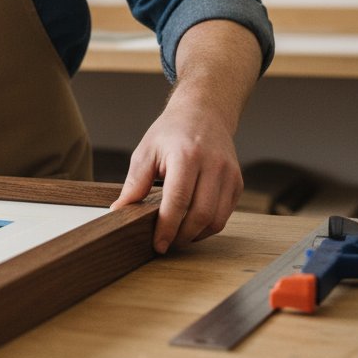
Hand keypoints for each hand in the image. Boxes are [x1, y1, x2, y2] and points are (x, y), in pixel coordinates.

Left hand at [110, 99, 243, 253]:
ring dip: (196, 235)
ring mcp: (229, 175)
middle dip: (181, 236)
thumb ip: (135, 183)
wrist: (204, 113)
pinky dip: (208, 226)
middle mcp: (213, 166)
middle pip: (201, 215)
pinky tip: (191, 225)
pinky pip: (225, 214)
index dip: (167, 227)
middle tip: (165, 243)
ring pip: (217, 219)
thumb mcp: (146, 151)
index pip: (178, 201)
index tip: (158, 244)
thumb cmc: (171, 132)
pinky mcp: (237, 183)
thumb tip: (119, 210)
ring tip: (177, 236)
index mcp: (187, 156)